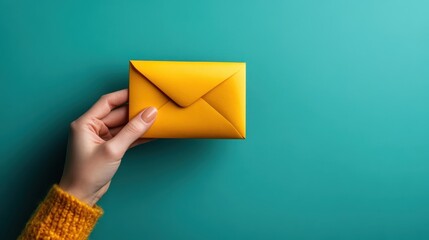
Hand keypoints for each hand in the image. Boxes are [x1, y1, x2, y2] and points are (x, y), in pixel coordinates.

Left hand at [59, 89, 156, 205]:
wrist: (81, 195)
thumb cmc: (87, 173)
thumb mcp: (112, 150)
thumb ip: (132, 131)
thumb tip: (149, 114)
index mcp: (85, 123)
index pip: (107, 102)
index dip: (124, 95)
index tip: (140, 91)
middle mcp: (92, 128)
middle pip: (117, 114)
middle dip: (135, 111)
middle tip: (153, 106)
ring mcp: (101, 138)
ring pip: (123, 126)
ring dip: (137, 124)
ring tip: (155, 118)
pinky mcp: (109, 148)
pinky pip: (125, 137)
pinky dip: (136, 136)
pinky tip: (150, 133)